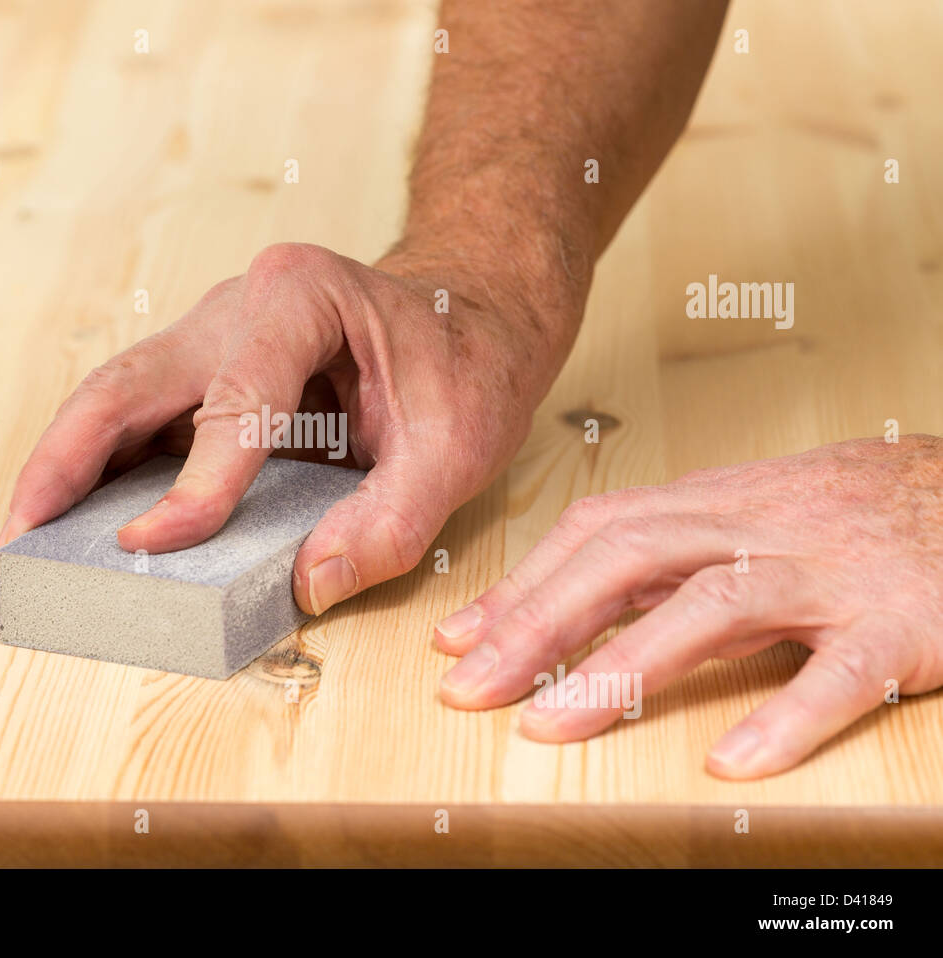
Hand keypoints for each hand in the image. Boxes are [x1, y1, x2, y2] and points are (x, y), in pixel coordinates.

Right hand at [0, 241, 581, 613]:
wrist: (472, 310)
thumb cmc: (467, 361)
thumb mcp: (460, 444)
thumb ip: (392, 519)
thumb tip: (309, 584)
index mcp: (301, 296)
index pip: (233, 398)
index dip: (194, 480)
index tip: (153, 545)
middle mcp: (239, 305)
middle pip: (129, 382)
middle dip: (66, 463)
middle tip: (20, 540)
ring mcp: (213, 334)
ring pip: (114, 399)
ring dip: (63, 469)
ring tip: (24, 542)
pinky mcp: (205, 371)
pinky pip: (137, 419)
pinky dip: (96, 470)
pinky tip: (72, 523)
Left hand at [435, 435, 942, 778]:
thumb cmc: (851, 511)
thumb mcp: (746, 513)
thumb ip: (663, 552)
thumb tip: (564, 596)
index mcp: (715, 501)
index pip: (596, 531)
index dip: (522, 584)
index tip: (457, 640)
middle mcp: (758, 527)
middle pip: (628, 560)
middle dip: (538, 623)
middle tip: (470, 688)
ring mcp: (828, 572)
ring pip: (713, 606)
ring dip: (623, 667)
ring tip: (553, 726)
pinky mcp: (902, 623)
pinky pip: (842, 673)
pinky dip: (787, 717)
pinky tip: (734, 763)